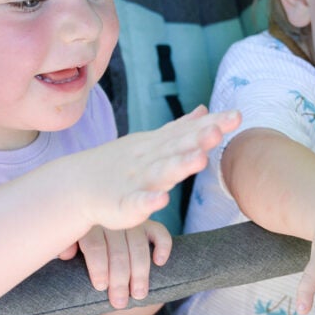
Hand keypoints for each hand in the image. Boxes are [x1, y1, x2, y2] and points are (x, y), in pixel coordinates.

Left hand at [61, 221, 171, 308]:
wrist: (103, 239)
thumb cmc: (85, 253)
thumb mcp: (71, 249)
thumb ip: (67, 249)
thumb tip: (66, 253)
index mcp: (88, 225)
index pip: (94, 245)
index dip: (98, 267)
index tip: (101, 287)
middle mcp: (112, 221)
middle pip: (118, 250)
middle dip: (119, 278)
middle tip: (119, 301)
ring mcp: (133, 222)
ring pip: (138, 247)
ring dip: (140, 273)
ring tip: (138, 294)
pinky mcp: (150, 225)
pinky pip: (160, 232)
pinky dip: (162, 247)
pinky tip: (160, 262)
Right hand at [72, 106, 239, 230]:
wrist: (77, 185)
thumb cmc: (123, 165)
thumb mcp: (154, 142)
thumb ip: (182, 127)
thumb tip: (205, 109)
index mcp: (160, 146)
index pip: (189, 132)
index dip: (212, 124)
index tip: (237, 115)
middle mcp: (151, 159)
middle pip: (178, 148)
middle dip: (198, 139)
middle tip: (219, 130)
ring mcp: (137, 181)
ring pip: (162, 173)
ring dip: (180, 165)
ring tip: (200, 160)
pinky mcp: (124, 205)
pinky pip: (137, 203)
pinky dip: (148, 201)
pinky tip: (162, 200)